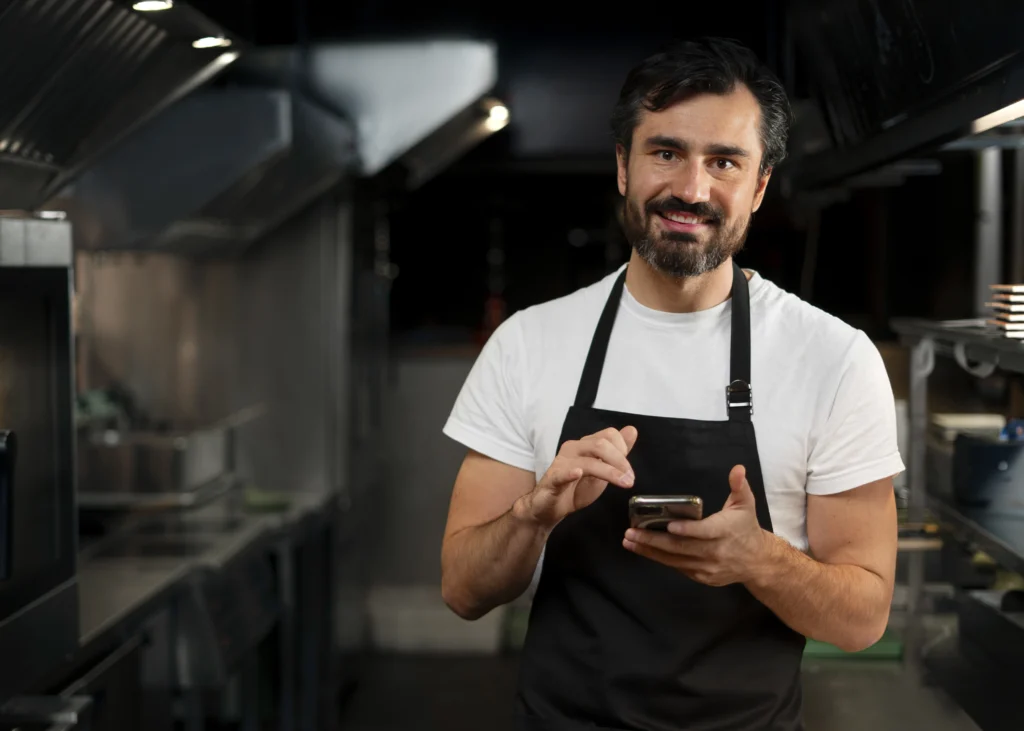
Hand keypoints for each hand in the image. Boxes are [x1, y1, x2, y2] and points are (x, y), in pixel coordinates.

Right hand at [518, 426, 638, 529]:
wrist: (549, 508)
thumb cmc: (575, 488)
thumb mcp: (602, 470)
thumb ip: (617, 452)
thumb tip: (632, 430)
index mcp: (585, 445)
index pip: (608, 434)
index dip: (623, 448)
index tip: (628, 470)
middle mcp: (573, 448)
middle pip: (600, 444)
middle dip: (620, 461)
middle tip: (630, 479)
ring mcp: (561, 463)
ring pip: (588, 461)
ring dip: (609, 472)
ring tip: (623, 483)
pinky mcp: (552, 480)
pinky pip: (561, 474)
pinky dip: (570, 473)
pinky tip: (578, 473)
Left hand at [622, 465, 772, 586]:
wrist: (757, 562)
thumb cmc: (746, 528)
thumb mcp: (746, 504)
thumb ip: (739, 486)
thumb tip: (737, 469)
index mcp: (725, 532)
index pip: (704, 532)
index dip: (687, 529)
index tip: (669, 524)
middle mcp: (715, 552)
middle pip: (681, 548)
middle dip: (653, 540)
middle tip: (631, 532)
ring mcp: (707, 568)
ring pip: (675, 560)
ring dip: (650, 551)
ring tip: (629, 541)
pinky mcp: (701, 577)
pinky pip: (677, 567)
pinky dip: (659, 559)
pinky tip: (644, 549)